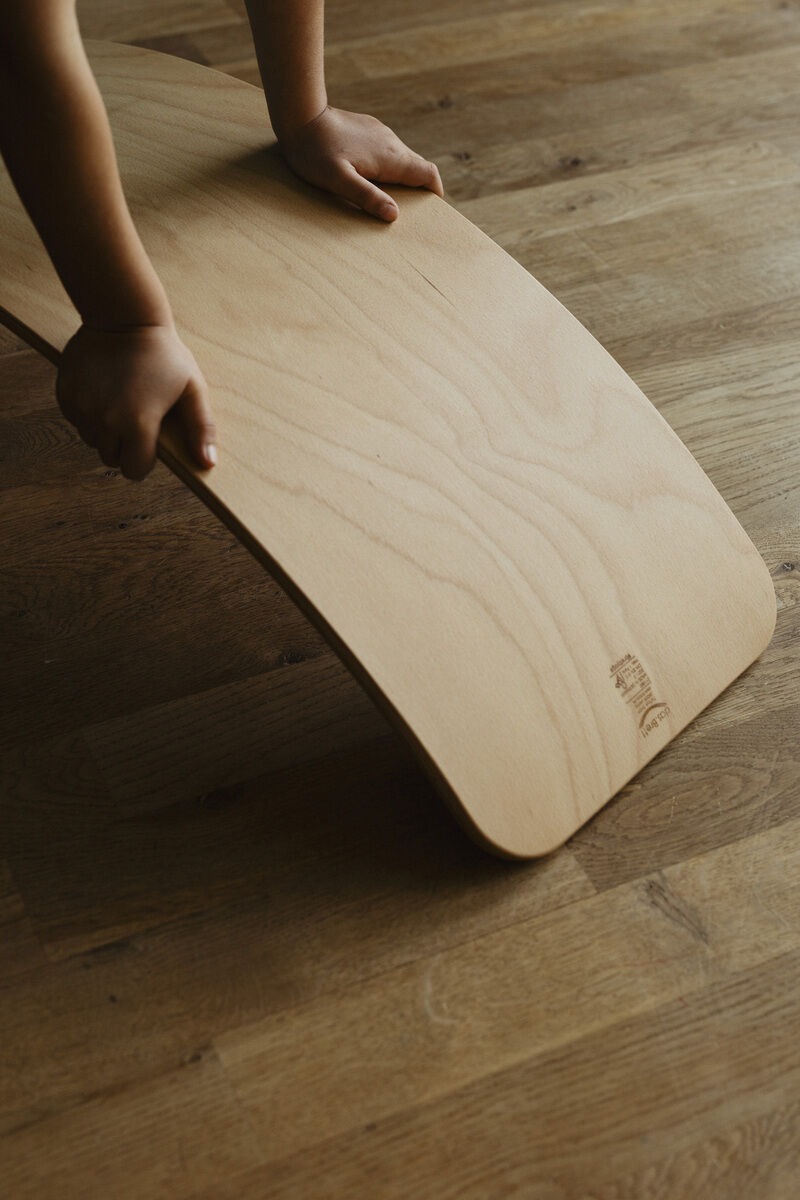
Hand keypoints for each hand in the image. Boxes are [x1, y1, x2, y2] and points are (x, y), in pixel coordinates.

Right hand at [56, 323, 215, 480]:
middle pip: (111, 457)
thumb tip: (208, 464)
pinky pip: (76, 419)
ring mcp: (82, 407)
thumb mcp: (192, 388)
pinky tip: (103, 392)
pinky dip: (87, 413)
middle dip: (123, 446)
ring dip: (104, 430)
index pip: (134, 470)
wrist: (123, 317)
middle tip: (135, 419)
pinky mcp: (65, 394)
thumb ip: (202, 428)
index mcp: (137, 424)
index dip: (143, 460)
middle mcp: (105, 420)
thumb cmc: (164, 354)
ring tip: (120, 403)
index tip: (148, 442)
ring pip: (92, 439)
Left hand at [277, 105, 443, 221]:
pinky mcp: (368, 129)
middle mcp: (391, 143)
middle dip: (418, 189)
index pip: (428, 173)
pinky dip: (388, 167)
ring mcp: (380, 134)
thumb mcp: (339, 181)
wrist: (300, 115)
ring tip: (387, 198)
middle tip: (408, 212)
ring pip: (402, 159)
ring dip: (402, 178)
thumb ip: (367, 197)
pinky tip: (369, 176)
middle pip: (417, 168)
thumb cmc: (315, 152)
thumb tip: (394, 215)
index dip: (435, 192)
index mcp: (390, 157)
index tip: (432, 210)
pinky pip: (387, 151)